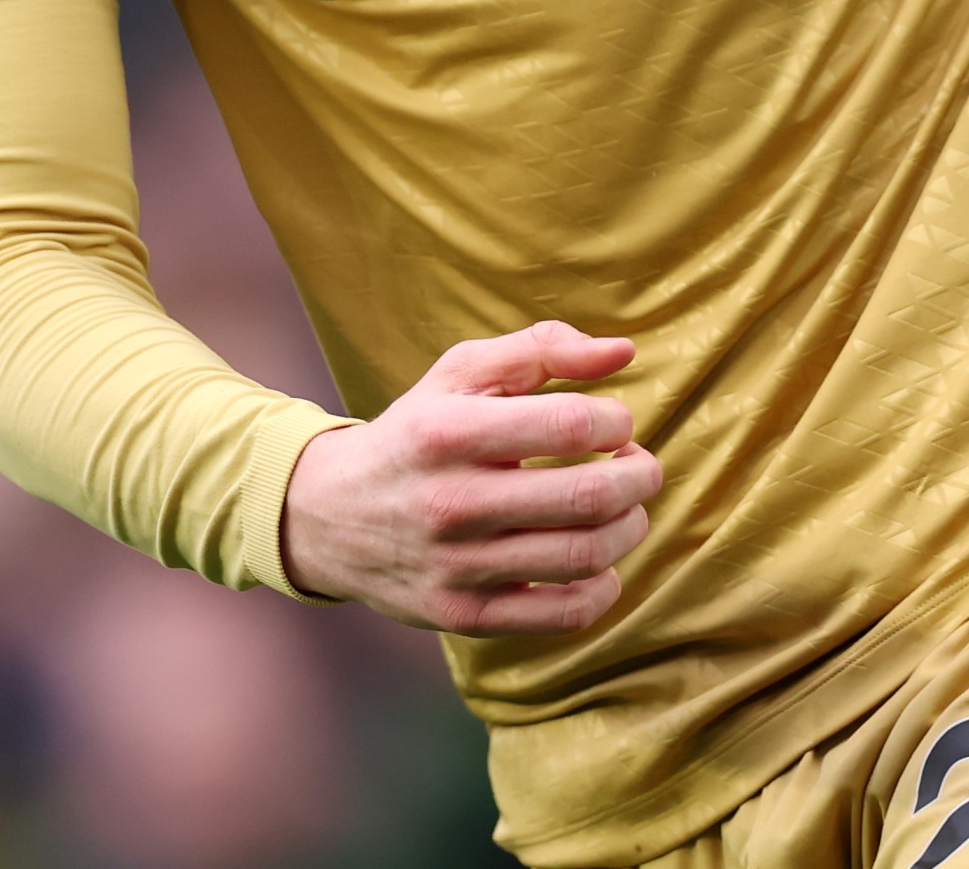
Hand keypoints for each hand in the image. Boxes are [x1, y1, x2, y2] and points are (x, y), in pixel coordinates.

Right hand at [280, 320, 662, 635]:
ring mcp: (456, 567)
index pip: (570, 426)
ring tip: (624, 508)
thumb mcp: (461, 372)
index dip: (616, 421)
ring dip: (629, 527)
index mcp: (449, 432)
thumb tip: (623, 352)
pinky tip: (599, 561)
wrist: (329, 515)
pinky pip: (563, 615)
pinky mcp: (464, 617)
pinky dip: (603, 587)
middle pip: (589, 497)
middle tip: (639, 465)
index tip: (615, 423)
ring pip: (585, 556)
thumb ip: (542, 349)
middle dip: (639, 476)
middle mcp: (450, 502)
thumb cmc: (416, 433)